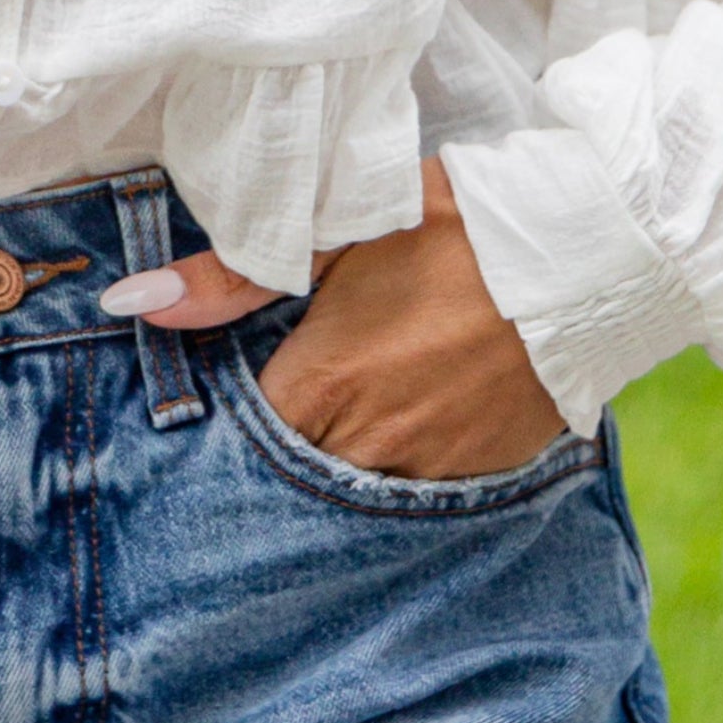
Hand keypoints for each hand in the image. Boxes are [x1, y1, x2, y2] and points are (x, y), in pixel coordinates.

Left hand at [101, 160, 566, 482]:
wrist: (588, 250)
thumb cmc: (454, 227)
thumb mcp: (341, 229)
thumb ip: (234, 275)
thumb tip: (134, 303)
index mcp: (322, 389)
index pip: (240, 439)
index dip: (229, 420)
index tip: (235, 391)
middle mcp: (370, 449)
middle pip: (294, 475)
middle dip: (282, 449)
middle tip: (297, 396)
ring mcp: (431, 474)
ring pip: (357, 491)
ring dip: (345, 460)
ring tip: (359, 404)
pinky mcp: (483, 479)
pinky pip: (421, 495)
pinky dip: (405, 464)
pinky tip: (412, 416)